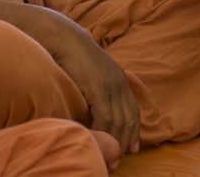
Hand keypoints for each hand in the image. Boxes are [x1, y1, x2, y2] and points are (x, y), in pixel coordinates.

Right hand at [45, 20, 141, 156]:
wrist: (65, 39)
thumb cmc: (71, 57)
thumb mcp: (91, 75)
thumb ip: (96, 91)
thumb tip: (92, 110)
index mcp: (120, 80)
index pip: (133, 111)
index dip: (134, 130)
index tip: (133, 148)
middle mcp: (119, 83)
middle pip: (128, 119)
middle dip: (125, 141)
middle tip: (118, 160)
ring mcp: (111, 85)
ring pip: (118, 121)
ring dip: (114, 141)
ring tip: (108, 157)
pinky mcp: (99, 88)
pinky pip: (105, 117)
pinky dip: (103, 132)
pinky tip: (96, 141)